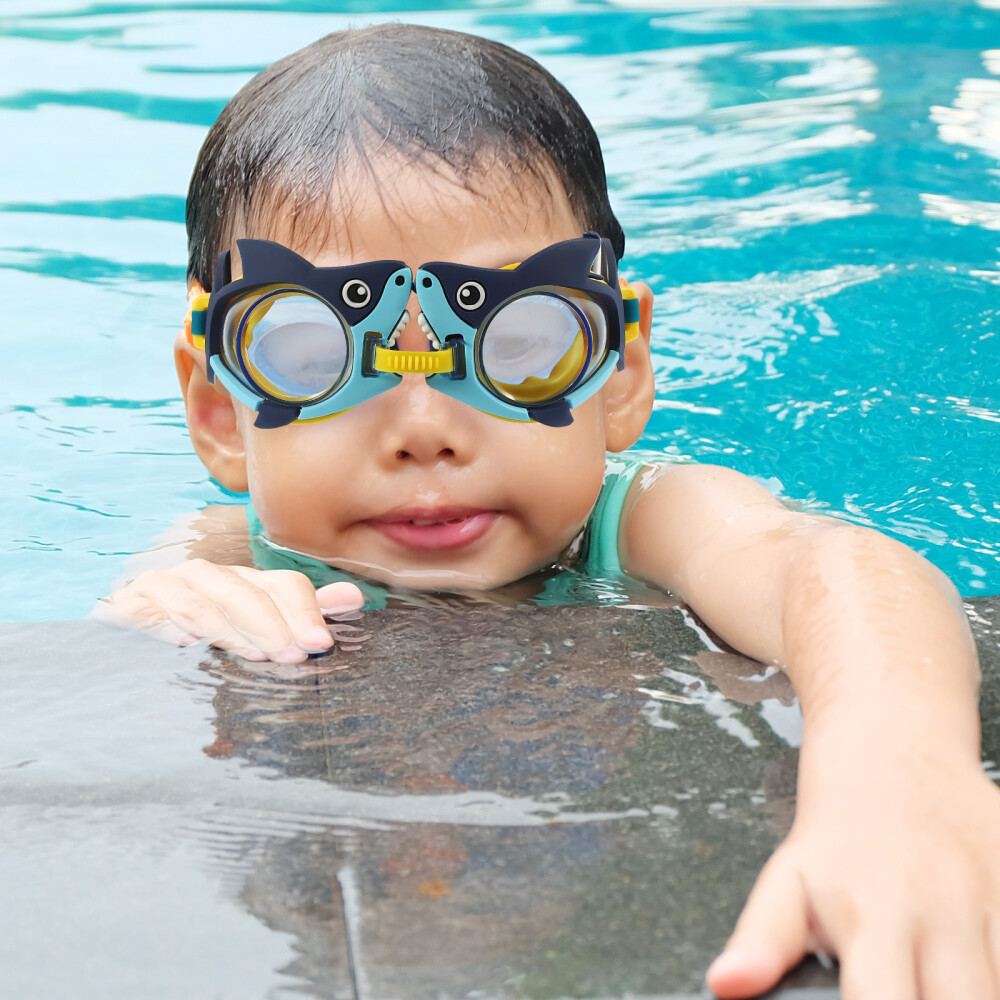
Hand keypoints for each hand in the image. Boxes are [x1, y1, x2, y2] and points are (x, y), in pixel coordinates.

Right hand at [92, 559, 363, 662]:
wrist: (127, 632)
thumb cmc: (205, 630)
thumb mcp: (257, 620)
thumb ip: (301, 610)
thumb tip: (354, 597)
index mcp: (243, 580)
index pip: (280, 585)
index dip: (303, 611)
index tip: (320, 643)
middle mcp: (206, 577)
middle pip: (245, 592)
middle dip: (272, 623)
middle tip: (294, 653)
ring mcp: (165, 589)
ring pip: (202, 604)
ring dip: (231, 628)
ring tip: (256, 653)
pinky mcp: (127, 607)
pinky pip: (150, 614)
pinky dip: (170, 625)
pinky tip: (187, 643)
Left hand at [706, 758, 999, 998]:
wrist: (892, 736)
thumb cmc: (840, 820)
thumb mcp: (788, 875)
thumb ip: (762, 937)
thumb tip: (725, 984)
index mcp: (872, 915)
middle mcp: (941, 910)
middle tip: (907, 990)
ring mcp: (997, 895)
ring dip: (977, 994)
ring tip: (938, 980)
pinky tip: (977, 968)